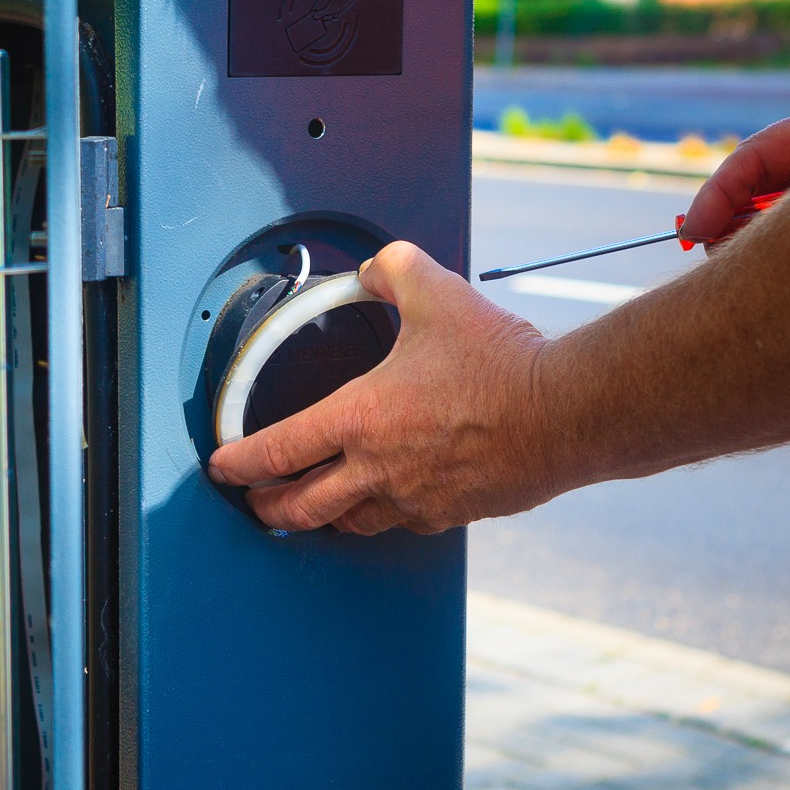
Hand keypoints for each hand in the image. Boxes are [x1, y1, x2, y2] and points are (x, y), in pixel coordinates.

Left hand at [206, 242, 558, 534]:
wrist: (566, 411)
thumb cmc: (502, 360)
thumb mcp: (436, 291)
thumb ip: (392, 269)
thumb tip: (376, 267)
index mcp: (360, 418)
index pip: (278, 449)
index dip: (240, 462)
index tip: (223, 466)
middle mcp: (379, 469)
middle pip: (302, 506)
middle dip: (269, 508)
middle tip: (257, 504)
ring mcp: (416, 499)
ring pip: (351, 522)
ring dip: (325, 517)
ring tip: (316, 508)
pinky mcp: (453, 512)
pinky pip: (403, 523)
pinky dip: (383, 514)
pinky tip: (387, 501)